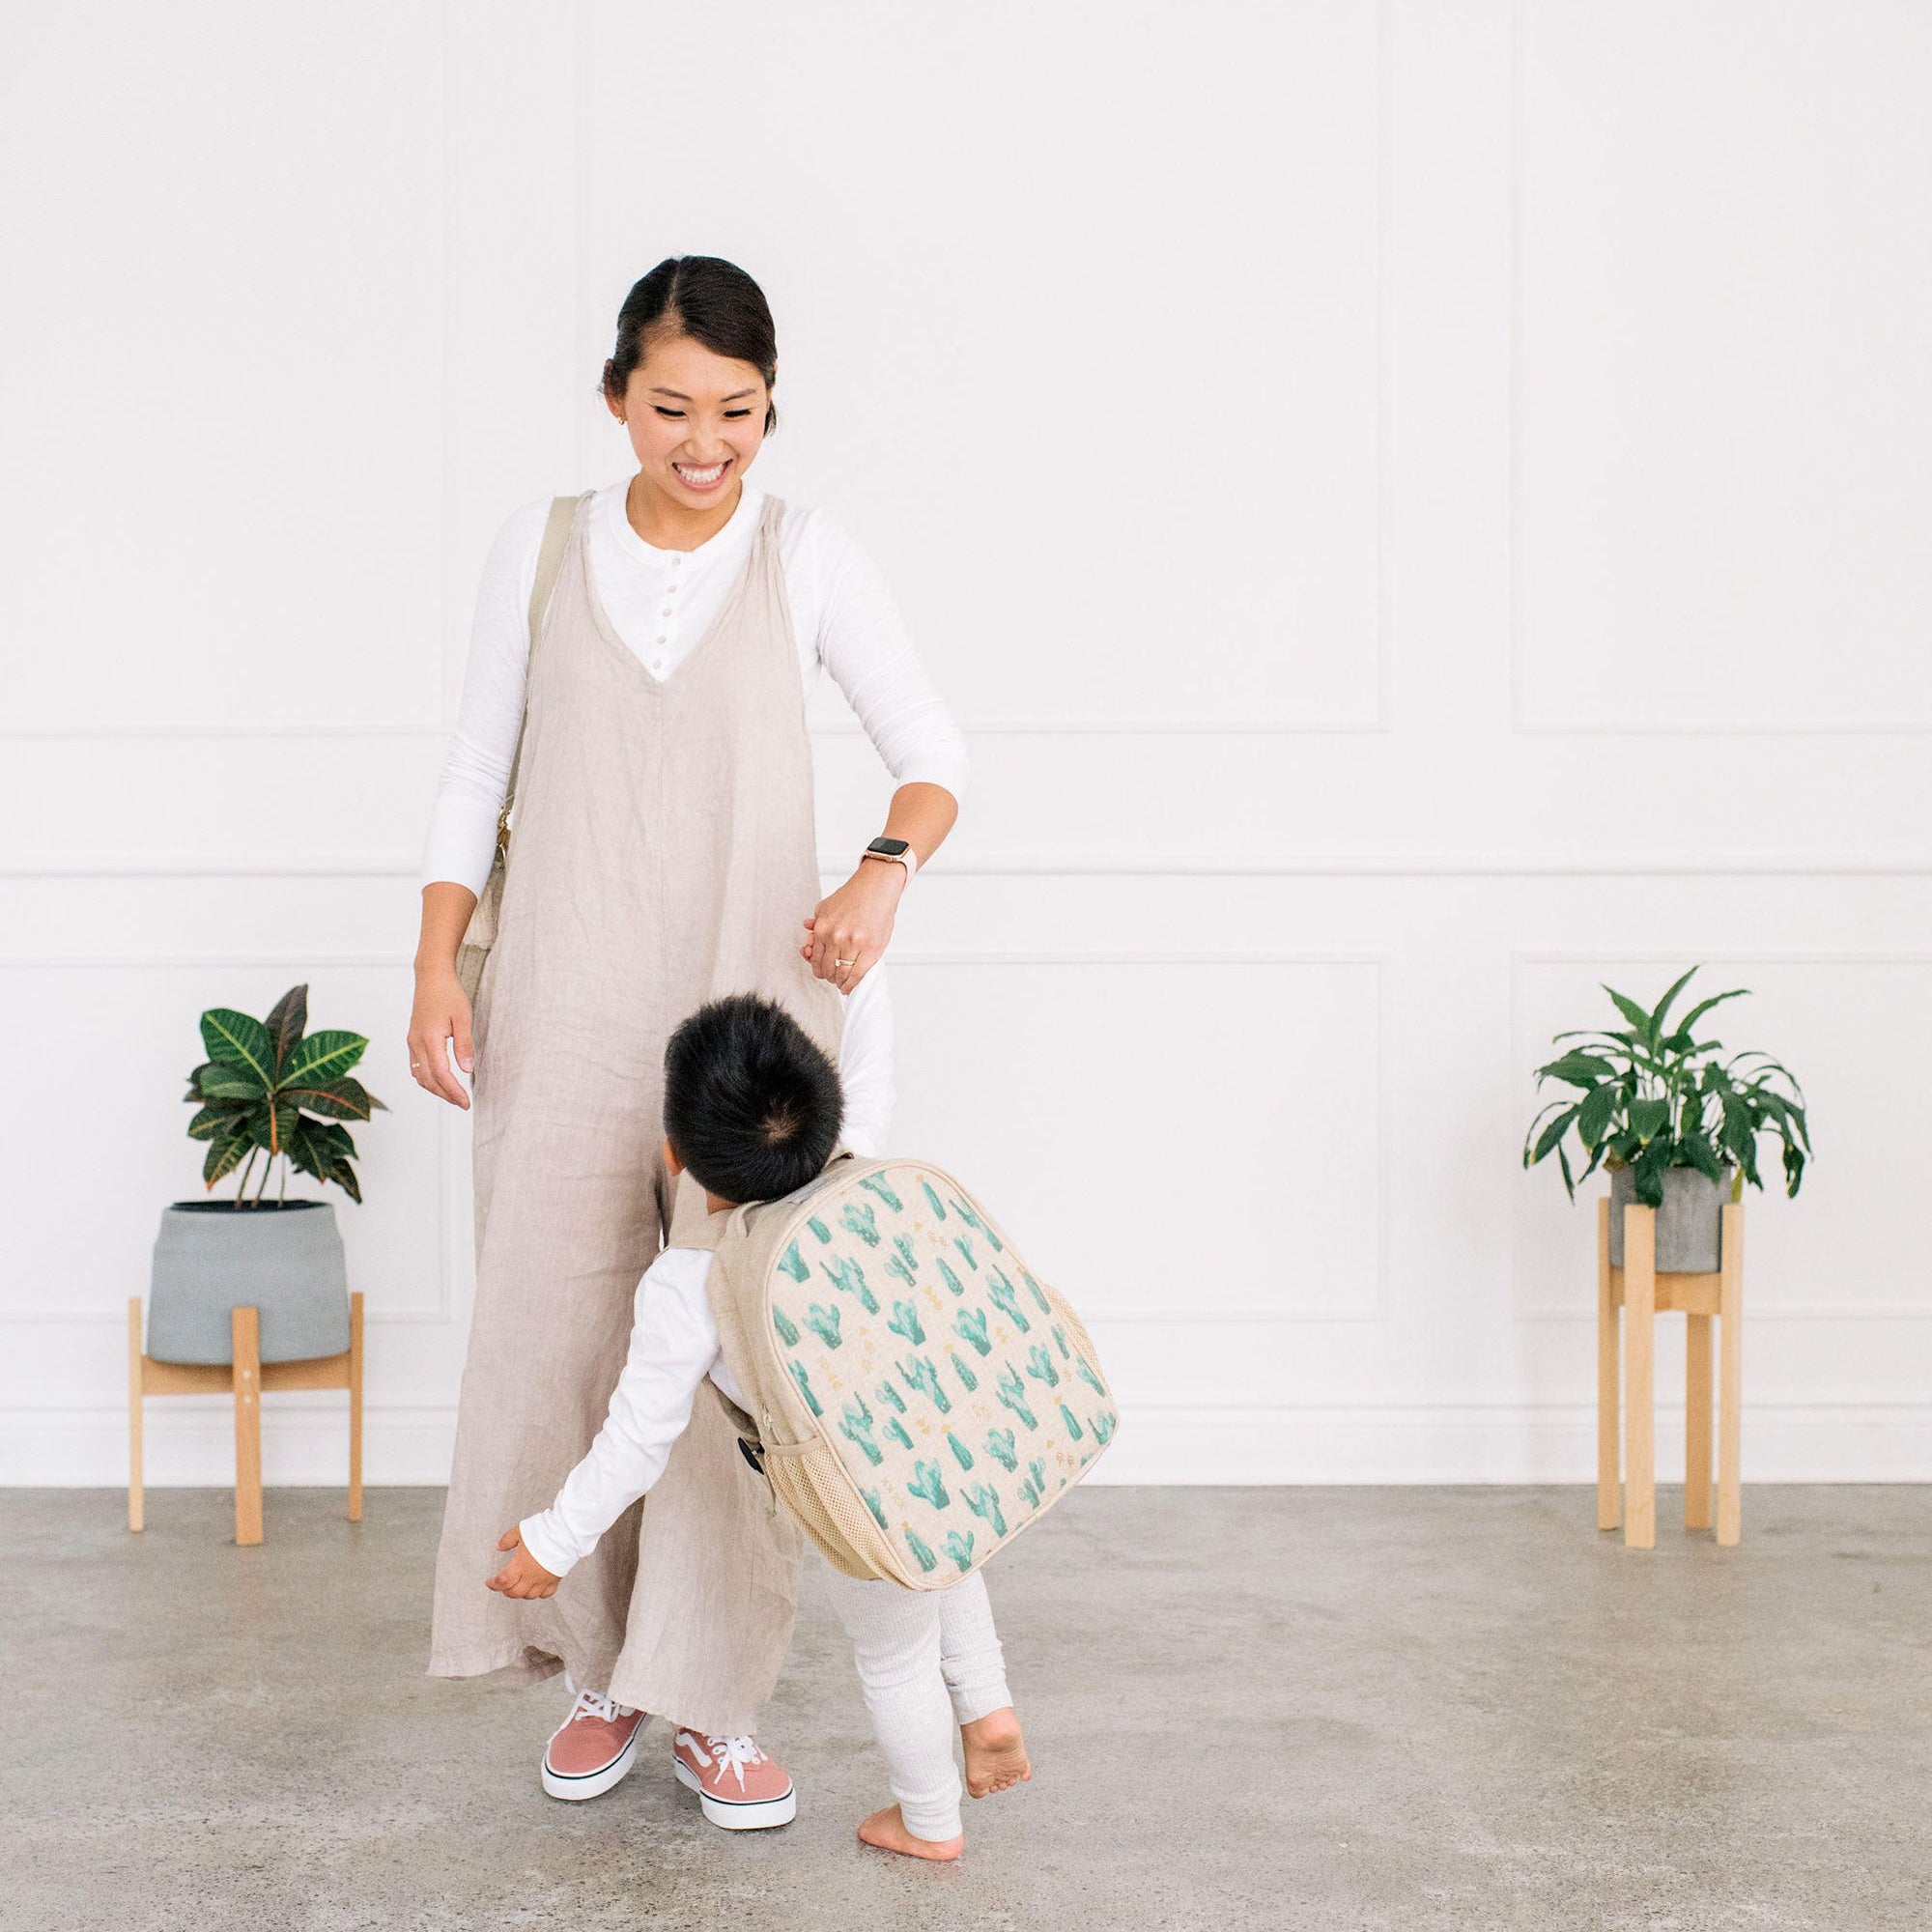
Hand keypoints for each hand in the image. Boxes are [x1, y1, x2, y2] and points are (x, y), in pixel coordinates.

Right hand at [408, 967, 473, 1109]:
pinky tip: (440, 1081)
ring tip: (453, 1096)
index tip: (466, 1102)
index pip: (440, 1074)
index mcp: (429, 1038)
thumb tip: (467, 1070)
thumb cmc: (449, 994)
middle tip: (463, 1103)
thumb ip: (464, 1044)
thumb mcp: (463, 1017)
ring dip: (435, 1089)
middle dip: (445, 1095)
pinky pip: (415, 1067)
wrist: (431, 977)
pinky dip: (427, 1079)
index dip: (453, 1091)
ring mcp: (412, 1042)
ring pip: (419, 1076)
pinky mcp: (412, 1039)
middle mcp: (416, 1043)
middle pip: (427, 1079)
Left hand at [485, 1525, 559, 1598]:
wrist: (566, 1532)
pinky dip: (539, 1593)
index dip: (493, 1584)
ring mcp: (544, 1579)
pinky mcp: (555, 1579)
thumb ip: (507, 1540)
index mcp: (521, 1565)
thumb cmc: (545, 1531)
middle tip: (503, 1585)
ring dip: (521, 1593)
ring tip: (518, 1585)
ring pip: (529, 1596)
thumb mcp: (520, 1531)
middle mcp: (532, 1576)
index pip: (503, 1581)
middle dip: (506, 1590)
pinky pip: (546, 1594)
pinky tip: (536, 1587)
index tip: (489, 1582)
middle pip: (515, 1592)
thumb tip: (499, 1547)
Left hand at [802, 861, 904, 991]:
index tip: (821, 972)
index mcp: (822, 929)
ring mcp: (853, 945)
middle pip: (827, 969)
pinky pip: (858, 974)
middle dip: (828, 976)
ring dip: (840, 982)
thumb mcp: (827, 906)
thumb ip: (816, 920)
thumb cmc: (854, 896)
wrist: (876, 888)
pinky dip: (852, 984)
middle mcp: (835, 938)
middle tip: (833, 977)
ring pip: (841, 974)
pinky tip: (849, 987)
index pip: (814, 959)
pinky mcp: (871, 949)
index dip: (817, 969)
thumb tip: (807, 928)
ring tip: (841, 983)